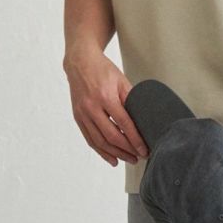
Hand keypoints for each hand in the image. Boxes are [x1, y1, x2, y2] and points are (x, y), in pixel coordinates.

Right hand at [64, 50, 149, 167]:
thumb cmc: (103, 70)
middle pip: (111, 136)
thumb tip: (143, 120)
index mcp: (105, 97)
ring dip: (115, 154)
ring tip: (128, 160)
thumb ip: (131, 99)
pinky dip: (101, 151)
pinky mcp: (78, 117)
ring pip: (99, 141)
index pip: (124, 124)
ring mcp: (83, 113)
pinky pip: (89, 139)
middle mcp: (92, 107)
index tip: (144, 149)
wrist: (80, 62)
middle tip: (139, 157)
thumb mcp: (121, 81)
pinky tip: (111, 158)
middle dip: (127, 150)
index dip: (135, 140)